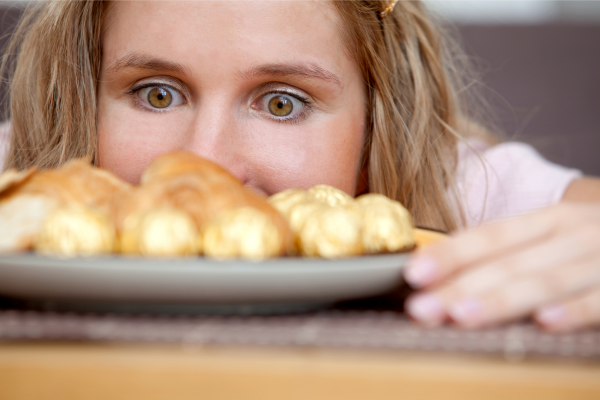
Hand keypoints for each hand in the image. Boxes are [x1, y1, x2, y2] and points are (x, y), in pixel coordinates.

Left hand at [404, 202, 599, 331]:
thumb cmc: (593, 246)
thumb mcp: (556, 239)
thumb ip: (511, 255)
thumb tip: (447, 279)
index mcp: (548, 220)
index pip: (489, 237)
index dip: (450, 255)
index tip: (412, 274)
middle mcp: (573, 233)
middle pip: (508, 262)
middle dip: (461, 286)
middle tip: (421, 308)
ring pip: (546, 278)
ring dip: (502, 299)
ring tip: (463, 315)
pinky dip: (576, 310)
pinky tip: (545, 322)